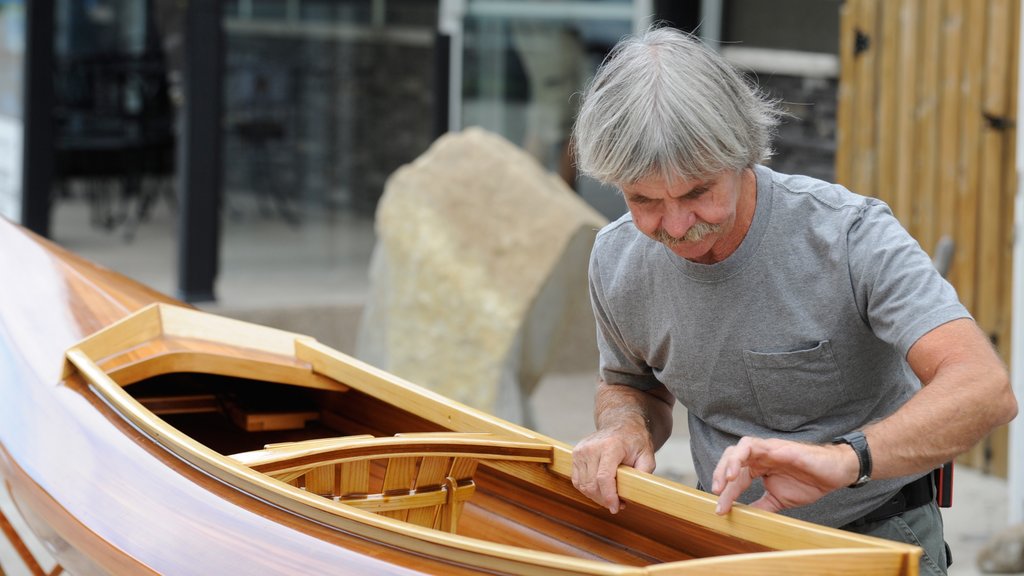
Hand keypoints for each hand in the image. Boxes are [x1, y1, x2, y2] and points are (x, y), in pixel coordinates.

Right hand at [571, 423, 656, 513]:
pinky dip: (587, 490)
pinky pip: (577, 480)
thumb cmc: (634, 440)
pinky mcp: (575, 454)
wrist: (620, 424)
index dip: (609, 496)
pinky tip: (600, 490)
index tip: (615, 508)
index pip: (604, 477)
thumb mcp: (647, 455)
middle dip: (604, 500)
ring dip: (595, 497)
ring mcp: (581, 450)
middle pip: (592, 484)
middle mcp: (592, 447)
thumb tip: (636, 491)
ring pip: (583, 485)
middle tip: (618, 505)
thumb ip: (643, 473)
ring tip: (610, 498)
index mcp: (610, 446)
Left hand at [711, 436, 857, 514]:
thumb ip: (761, 506)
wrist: (834, 474)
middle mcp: (760, 456)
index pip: (735, 478)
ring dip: (727, 464)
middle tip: (717, 494)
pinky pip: (753, 446)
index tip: (719, 510)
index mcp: (758, 467)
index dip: (726, 493)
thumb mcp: (778, 500)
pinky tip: (738, 472)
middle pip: (730, 458)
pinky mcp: (778, 447)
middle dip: (719, 474)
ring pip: (739, 449)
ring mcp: (768, 449)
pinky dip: (741, 456)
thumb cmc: (808, 482)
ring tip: (725, 482)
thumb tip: (746, 519)